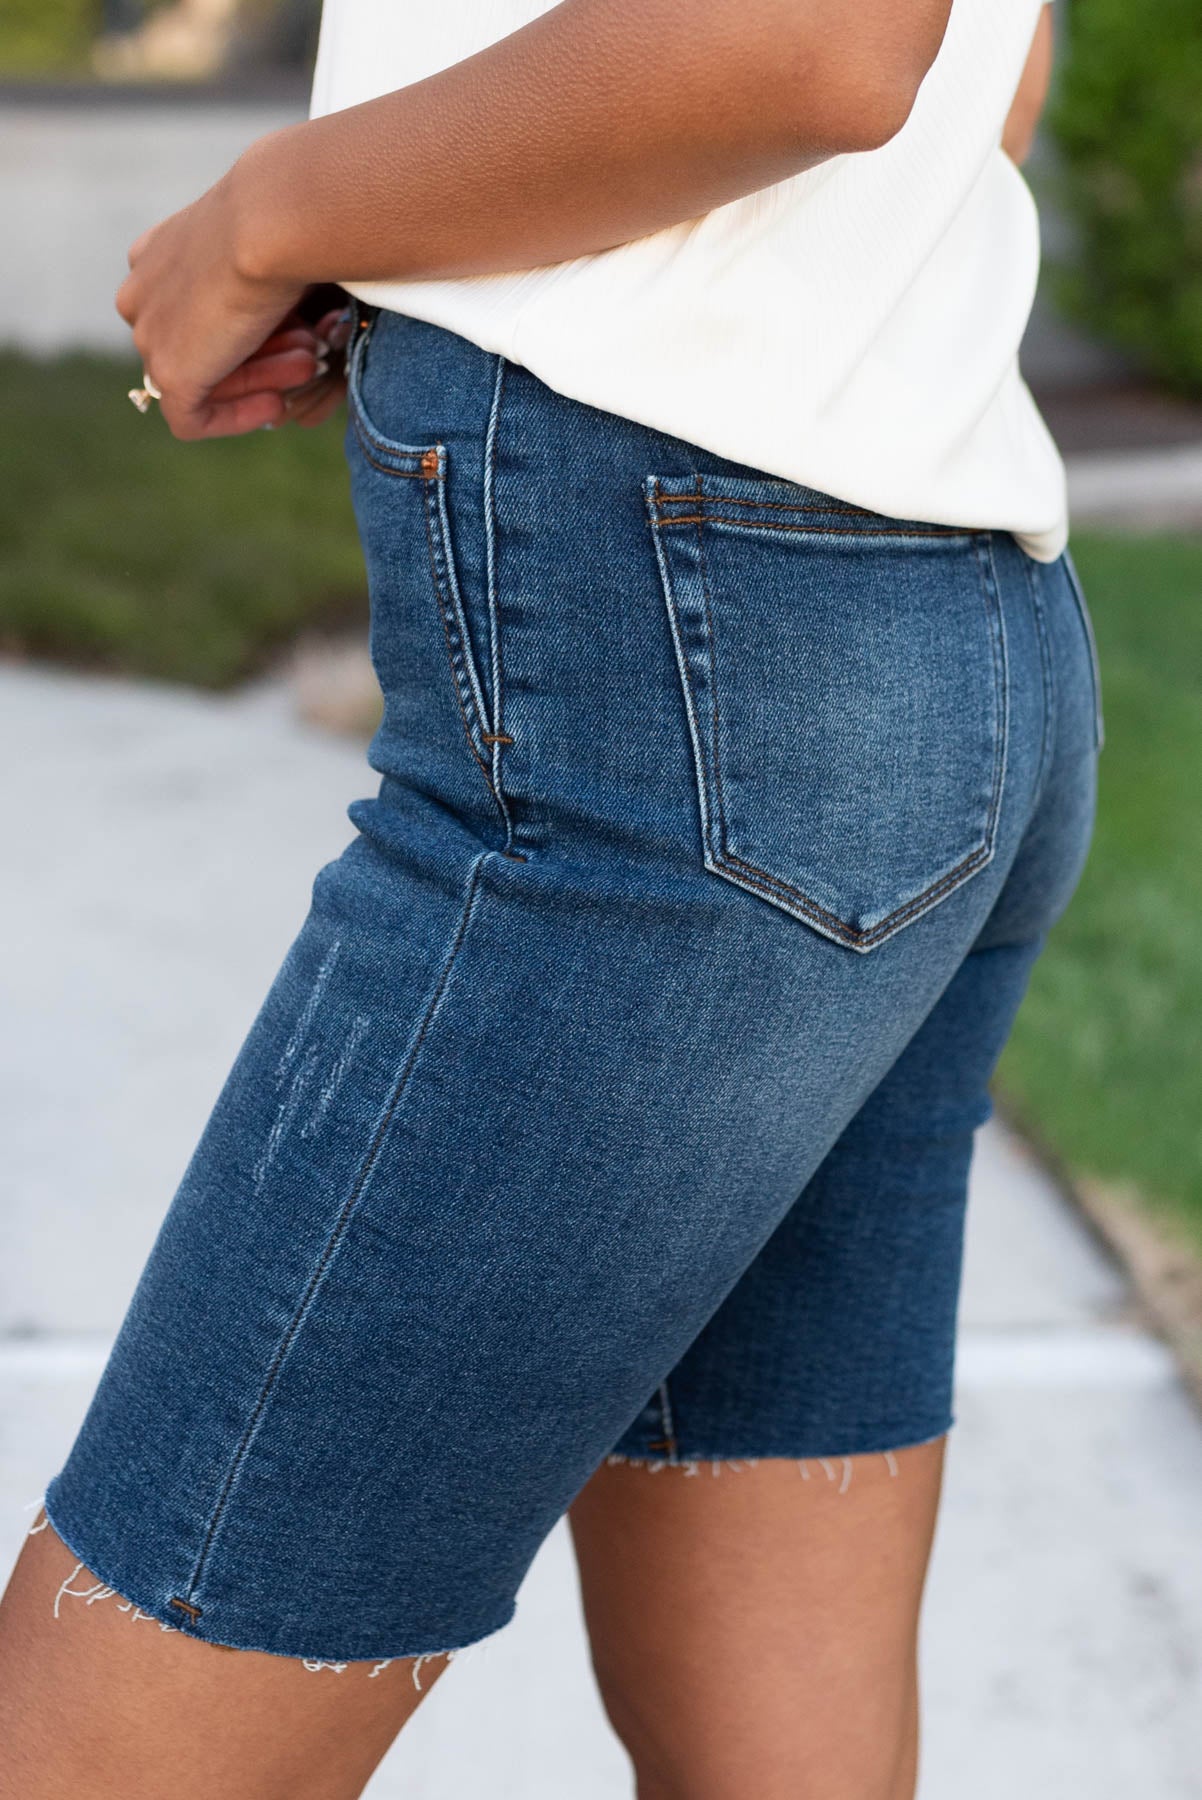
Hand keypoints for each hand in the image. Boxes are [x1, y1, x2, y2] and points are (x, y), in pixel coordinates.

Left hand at [116, 173, 332, 438]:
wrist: (271, 222)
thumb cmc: (282, 222)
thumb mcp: (264, 245)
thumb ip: (256, 280)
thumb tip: (283, 312)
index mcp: (155, 256)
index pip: (190, 311)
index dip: (245, 330)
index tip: (289, 335)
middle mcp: (141, 294)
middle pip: (198, 347)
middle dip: (259, 357)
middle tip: (309, 354)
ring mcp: (149, 336)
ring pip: (199, 379)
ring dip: (260, 380)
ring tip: (307, 368)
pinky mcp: (168, 374)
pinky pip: (192, 418)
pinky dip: (234, 417)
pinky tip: (274, 404)